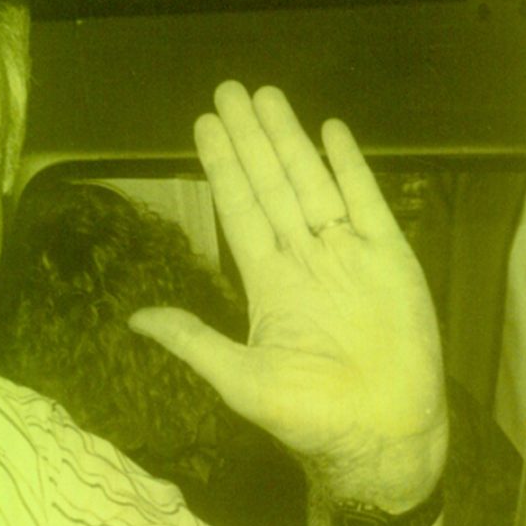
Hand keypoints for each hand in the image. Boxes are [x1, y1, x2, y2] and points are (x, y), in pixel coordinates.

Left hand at [130, 81, 446, 507]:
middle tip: (229, 91)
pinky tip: (329, 131)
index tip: (204, 127)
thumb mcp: (238, 378)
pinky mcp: (390, 256)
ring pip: (311, 182)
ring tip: (266, 97)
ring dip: (289, 140)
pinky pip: (366, 200)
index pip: (239, 210)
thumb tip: (135, 320)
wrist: (381, 434)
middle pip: (271, 184)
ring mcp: (347, 254)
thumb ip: (192, 340)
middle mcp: (305, 258)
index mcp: (268, 283)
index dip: (223, 168)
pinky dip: (348, 166)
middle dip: (250, 139)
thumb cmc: (309, 415)